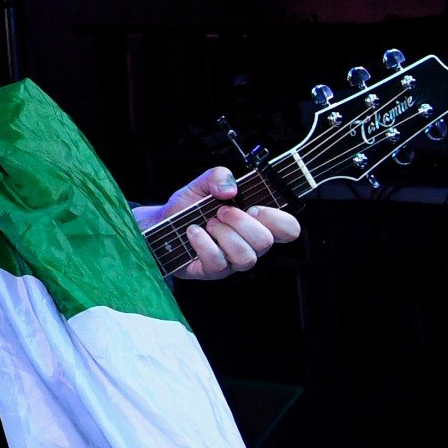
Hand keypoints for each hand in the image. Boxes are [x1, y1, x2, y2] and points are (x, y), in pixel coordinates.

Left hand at [145, 166, 300, 278]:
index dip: (276, 218)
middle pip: (266, 242)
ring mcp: (232, 261)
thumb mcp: (201, 184)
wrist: (159, 223)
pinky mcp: (212, 271)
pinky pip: (218, 262)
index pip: (289, 229)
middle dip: (241, 222)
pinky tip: (193, 231)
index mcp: (256, 223)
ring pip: (246, 256)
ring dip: (223, 234)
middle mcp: (249, 244)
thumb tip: (230, 188)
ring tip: (207, 223)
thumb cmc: (188, 207)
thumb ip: (218, 176)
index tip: (253, 207)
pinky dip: (203, 242)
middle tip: (220, 211)